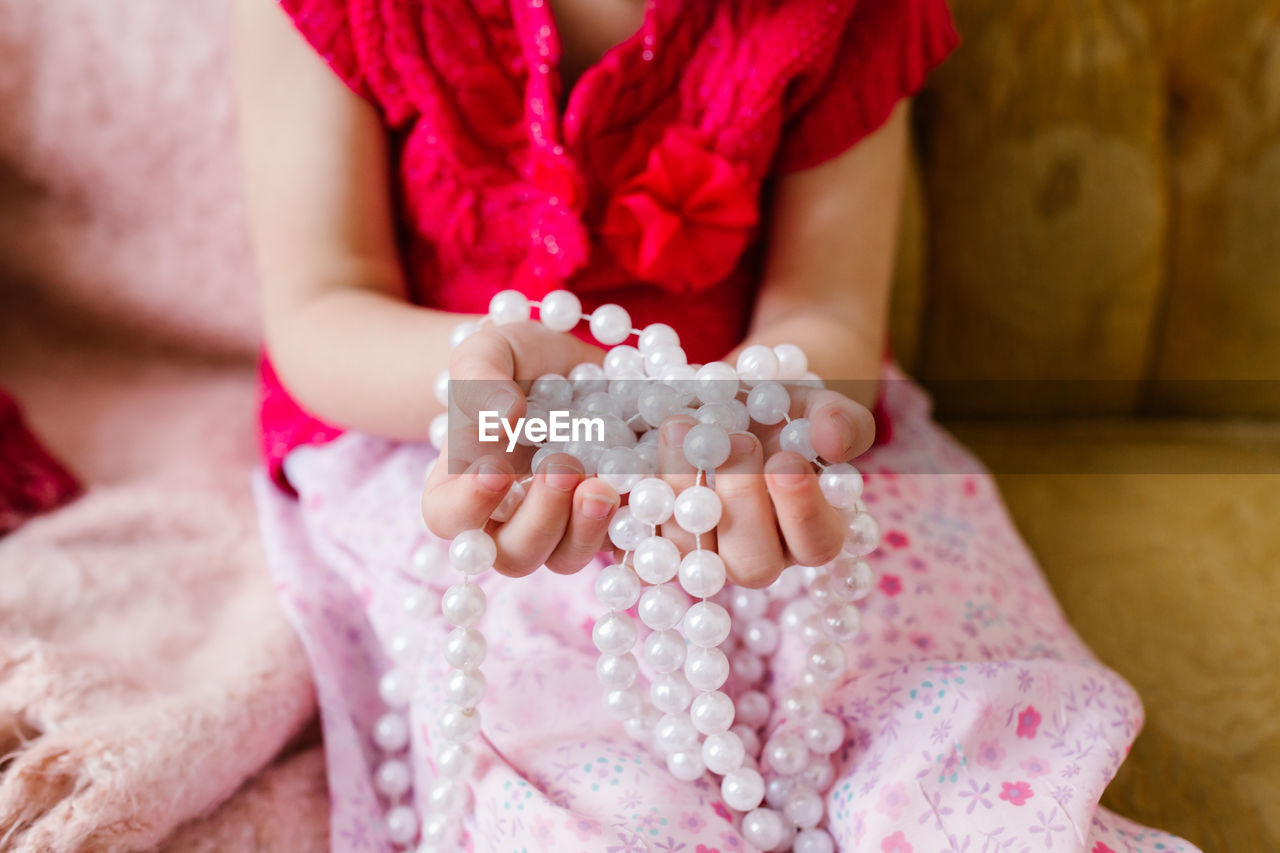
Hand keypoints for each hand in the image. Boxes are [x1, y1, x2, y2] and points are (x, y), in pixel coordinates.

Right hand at [421, 322, 621, 576]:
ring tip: (604, 483)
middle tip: (561, 469)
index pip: (447, 517)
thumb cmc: (515, 360)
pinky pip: (627, 536)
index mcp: (460, 486)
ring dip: (588, 529)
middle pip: (515, 554)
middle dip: (539, 520)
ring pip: (570, 557)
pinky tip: (651, 470)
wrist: (577, 364)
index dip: (467, 505)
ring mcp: (564, 525)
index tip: (494, 469)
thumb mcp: (488, 350)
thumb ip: (480, 378)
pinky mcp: (614, 517)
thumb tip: (503, 417)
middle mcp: (509, 520)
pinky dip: (640, 510)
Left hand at [653, 385, 874, 588]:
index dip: (802, 509)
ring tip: (679, 425)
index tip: (787, 457)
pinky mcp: (657, 537)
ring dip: (682, 486)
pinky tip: (642, 448)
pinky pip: (639, 533)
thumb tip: (835, 440)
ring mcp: (704, 552)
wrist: (729, 400)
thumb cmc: (785, 409)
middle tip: (735, 441)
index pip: (816, 543)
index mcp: (810, 532)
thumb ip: (839, 421)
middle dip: (742, 501)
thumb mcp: (818, 405)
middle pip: (753, 563)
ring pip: (690, 548)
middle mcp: (759, 554)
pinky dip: (639, 492)